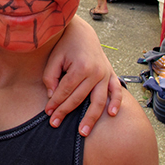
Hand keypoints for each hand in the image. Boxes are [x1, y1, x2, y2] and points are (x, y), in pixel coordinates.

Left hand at [42, 16, 121, 135]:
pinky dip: (116, 103)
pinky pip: (116, 91)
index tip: (47, 113)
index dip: (55, 103)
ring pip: (99, 100)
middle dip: (65, 112)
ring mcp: (106, 74)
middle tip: (55, 124)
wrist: (83, 32)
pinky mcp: (111, 74)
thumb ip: (50, 77)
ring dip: (91, 117)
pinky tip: (111, 114)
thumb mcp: (54, 58)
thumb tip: (52, 96)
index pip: (66, 90)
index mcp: (81, 66)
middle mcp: (96, 72)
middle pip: (79, 98)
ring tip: (83, 132)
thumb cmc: (65, 45)